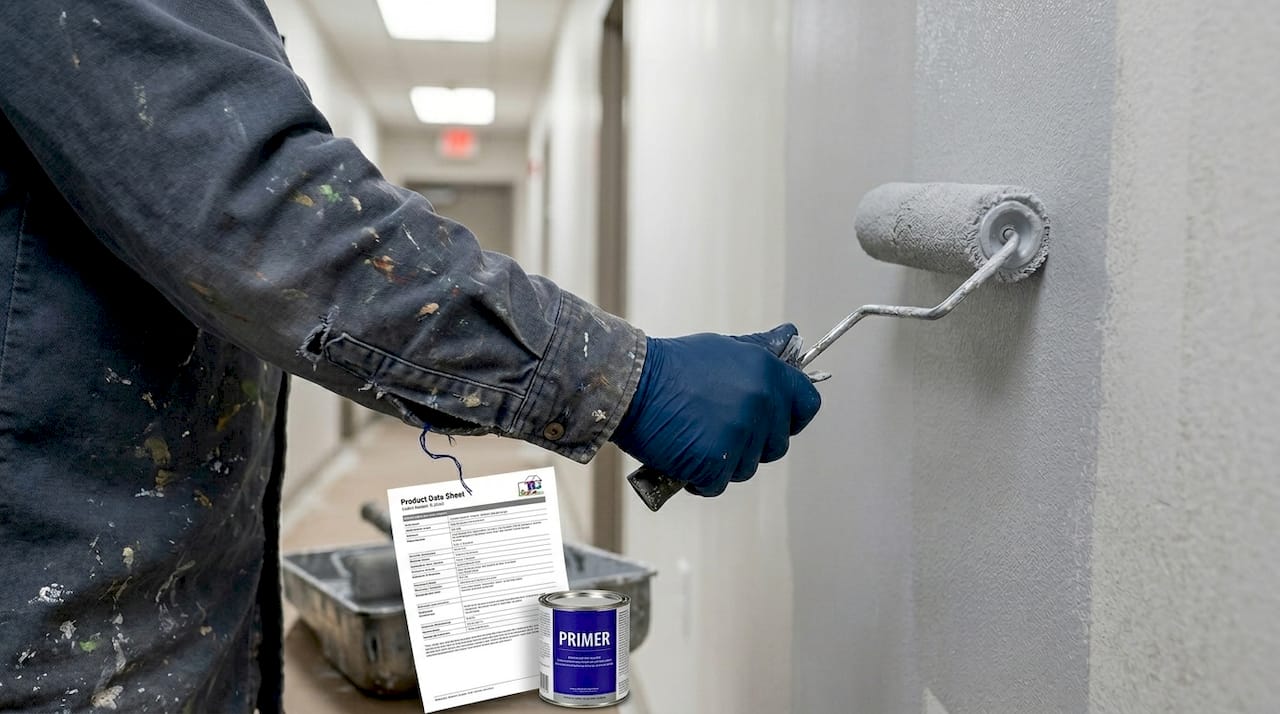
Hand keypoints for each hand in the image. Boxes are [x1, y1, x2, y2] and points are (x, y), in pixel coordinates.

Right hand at [610, 324, 821, 495]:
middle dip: (751, 444)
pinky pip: (717, 483)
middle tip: (716, 428)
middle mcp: (761, 403)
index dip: (791, 417)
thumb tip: (791, 335)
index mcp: (768, 373)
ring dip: (723, 462)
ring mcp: (740, 434)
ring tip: (694, 437)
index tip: (770, 421)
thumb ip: (761, 349)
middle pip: (776, 445)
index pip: (808, 404)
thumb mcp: (723, 348)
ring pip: (746, 468)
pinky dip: (699, 478)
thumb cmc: (673, 366)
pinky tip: (682, 456)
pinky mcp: (715, 462)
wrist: (629, 384)